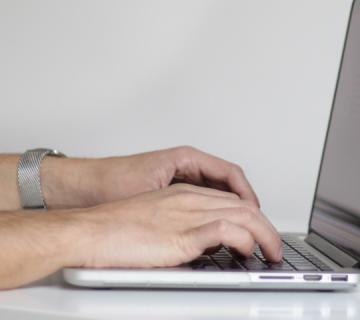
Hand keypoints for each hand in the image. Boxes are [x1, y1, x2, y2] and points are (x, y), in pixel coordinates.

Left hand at [40, 146, 258, 208]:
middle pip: (228, 182)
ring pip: (217, 192)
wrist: (79, 187)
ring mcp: (180, 176)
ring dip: (229, 208)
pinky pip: (203, 199)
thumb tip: (211, 214)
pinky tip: (215, 227)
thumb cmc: (108, 182)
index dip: (246, 193)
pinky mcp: (172, 189)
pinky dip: (214, 212)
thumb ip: (182, 201)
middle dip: (243, 202)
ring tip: (239, 226)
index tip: (254, 211)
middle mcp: (186, 165)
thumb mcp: (152, 191)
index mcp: (186, 158)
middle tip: (254, 222)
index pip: (230, 173)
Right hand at [70, 184, 281, 267]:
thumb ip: (183, 229)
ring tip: (271, 252)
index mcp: (184, 194)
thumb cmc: (113, 230)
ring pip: (244, 215)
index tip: (262, 232)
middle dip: (267, 227)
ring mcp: (188, 214)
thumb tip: (204, 247)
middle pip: (244, 206)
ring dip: (265, 236)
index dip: (253, 217)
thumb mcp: (157, 223)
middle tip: (275, 246)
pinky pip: (227, 231)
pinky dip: (245, 240)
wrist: (88, 231)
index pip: (231, 200)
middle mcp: (190, 199)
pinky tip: (249, 251)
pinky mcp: (183, 233)